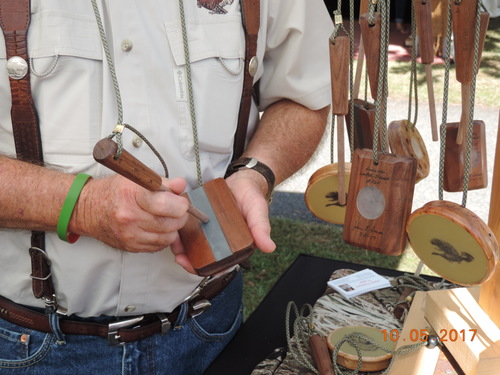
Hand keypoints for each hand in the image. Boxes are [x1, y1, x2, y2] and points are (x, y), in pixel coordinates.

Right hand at [72, 175, 188, 252]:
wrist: (88, 209)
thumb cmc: (114, 192)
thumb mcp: (137, 179)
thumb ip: (164, 182)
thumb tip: (181, 185)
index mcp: (132, 196)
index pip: (168, 205)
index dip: (180, 204)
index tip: (180, 201)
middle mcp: (130, 217)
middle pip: (171, 223)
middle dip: (179, 216)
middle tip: (175, 209)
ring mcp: (130, 235)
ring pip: (168, 237)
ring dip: (172, 228)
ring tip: (165, 217)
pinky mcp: (131, 247)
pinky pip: (159, 246)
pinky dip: (162, 237)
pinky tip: (156, 227)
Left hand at [171, 171, 275, 273]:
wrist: (242, 180)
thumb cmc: (252, 197)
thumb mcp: (257, 211)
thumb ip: (261, 228)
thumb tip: (269, 247)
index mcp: (234, 246)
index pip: (219, 264)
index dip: (205, 269)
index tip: (190, 265)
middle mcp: (220, 241)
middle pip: (203, 257)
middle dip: (189, 260)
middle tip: (179, 256)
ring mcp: (209, 231)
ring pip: (193, 245)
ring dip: (182, 246)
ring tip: (174, 242)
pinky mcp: (200, 219)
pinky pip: (188, 229)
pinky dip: (180, 230)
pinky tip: (174, 228)